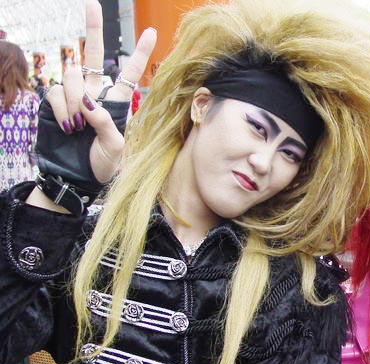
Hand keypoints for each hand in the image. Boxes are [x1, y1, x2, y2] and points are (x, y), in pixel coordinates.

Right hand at [45, 0, 155, 182]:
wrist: (75, 177)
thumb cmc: (101, 166)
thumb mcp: (114, 148)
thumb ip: (106, 124)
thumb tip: (89, 103)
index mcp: (117, 103)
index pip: (129, 74)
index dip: (140, 54)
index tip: (152, 33)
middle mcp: (94, 94)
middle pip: (93, 55)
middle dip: (93, 29)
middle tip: (91, 4)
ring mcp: (73, 96)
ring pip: (73, 74)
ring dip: (75, 97)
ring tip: (78, 125)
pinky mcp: (54, 102)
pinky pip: (57, 91)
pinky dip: (63, 108)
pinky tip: (68, 126)